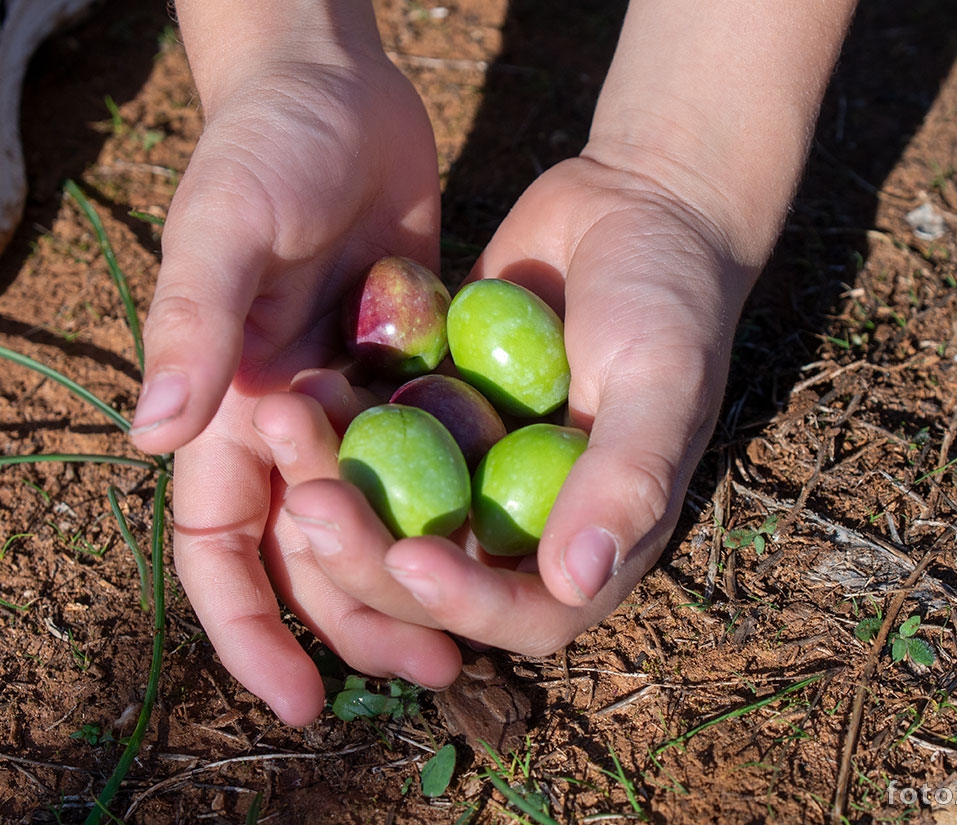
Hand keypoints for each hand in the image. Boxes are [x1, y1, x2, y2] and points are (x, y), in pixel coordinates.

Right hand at [130, 45, 463, 724]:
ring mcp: (349, 400)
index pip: (218, 545)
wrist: (341, 91)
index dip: (249, 630)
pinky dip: (454, 504)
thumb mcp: (226, 221)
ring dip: (414, 577)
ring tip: (469, 634)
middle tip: (428, 669)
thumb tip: (154, 433)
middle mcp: (282, 419)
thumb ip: (195, 318)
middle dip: (356, 618)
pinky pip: (429, 460)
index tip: (298, 701)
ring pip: (375, 520)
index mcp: (223, 404)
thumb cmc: (267, 145)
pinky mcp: (406, 372)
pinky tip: (503, 545)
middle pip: (309, 552)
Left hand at [278, 156, 754, 656]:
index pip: (524, 612)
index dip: (463, 604)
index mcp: (592, 536)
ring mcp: (474, 466)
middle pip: (433, 574)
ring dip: (331, 484)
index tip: (410, 556)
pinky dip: (335, 423)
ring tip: (283, 424)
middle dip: (366, 551)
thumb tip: (576, 579)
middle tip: (311, 499)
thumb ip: (628, 478)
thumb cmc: (671, 297)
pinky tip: (298, 386)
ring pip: (388, 510)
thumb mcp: (661, 381)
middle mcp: (524, 517)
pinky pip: (375, 436)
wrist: (639, 205)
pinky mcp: (436, 412)